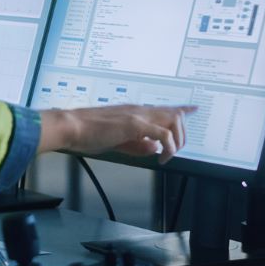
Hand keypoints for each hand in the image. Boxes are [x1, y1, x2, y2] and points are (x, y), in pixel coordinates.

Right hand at [39, 104, 197, 163]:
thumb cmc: (86, 132)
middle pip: (175, 114)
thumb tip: (154, 148)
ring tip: (168, 155)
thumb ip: (137, 145)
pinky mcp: (134, 124)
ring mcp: (137, 115)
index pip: (164, 108)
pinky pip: (163, 134)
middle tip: (176, 150)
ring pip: (173, 121)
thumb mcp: (116, 141)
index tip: (193, 109)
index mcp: (133, 112)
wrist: (70, 126)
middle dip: (182, 134)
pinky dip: (168, 147)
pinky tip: (161, 157)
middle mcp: (138, 110)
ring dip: (177, 140)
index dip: (182, 109)